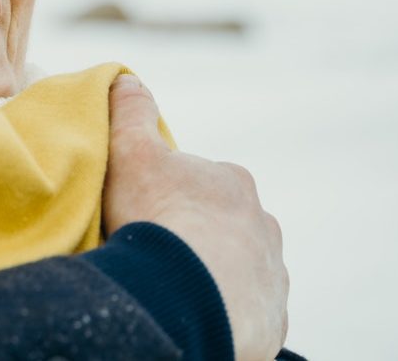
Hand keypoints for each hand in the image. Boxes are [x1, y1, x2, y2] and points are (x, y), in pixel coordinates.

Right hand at [103, 75, 288, 360]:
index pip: (201, 182)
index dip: (170, 195)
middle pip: (225, 226)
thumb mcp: (131, 152)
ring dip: (214, 275)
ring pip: (239, 269)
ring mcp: (272, 274)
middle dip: (199, 235)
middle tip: (158, 252)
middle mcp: (263, 224)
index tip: (146, 212)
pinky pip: (246, 312)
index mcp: (233, 182)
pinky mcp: (271, 319)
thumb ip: (130, 112)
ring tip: (175, 288)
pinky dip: (224, 312)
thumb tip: (126, 77)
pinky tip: (195, 315)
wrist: (188, 298)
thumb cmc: (158, 219)